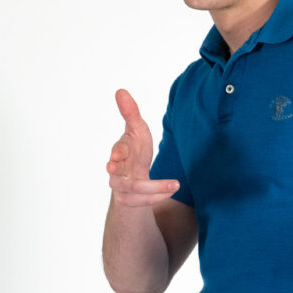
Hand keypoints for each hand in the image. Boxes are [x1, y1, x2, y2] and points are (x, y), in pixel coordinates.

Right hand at [106, 89, 178, 206]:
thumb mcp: (137, 130)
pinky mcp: (129, 200)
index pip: (118, 150)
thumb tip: (120, 90)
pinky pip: (142, 202)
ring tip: (175, 185)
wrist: (132, 176)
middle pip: (117, 175)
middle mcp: (116, 170)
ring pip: (134, 190)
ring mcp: (121, 187)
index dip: (118, 152)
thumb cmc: (135, 150)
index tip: (118, 155)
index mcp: (120, 151)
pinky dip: (157, 196)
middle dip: (127, 176)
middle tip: (136, 174)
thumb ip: (130, 112)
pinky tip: (173, 189)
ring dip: (155, 188)